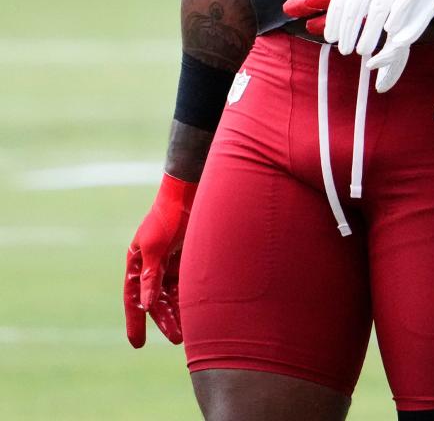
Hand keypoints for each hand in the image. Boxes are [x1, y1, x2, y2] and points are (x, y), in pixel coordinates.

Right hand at [124, 173, 196, 347]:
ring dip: (178, 312)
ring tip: (188, 331)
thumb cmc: (168, 218)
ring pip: (172, 295)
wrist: (189, 193)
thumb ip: (151, 276)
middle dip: (164, 320)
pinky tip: (197, 312)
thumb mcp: (156, 248)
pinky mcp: (186, 258)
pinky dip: (188, 298)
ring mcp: (169, 262)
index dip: (135, 320)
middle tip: (175, 339)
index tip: (137, 344)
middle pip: (155, 300)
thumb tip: (145, 304)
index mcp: (137, 261)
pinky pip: (184, 284)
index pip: (133, 297)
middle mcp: (152, 265)